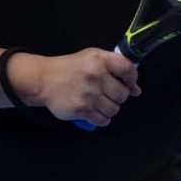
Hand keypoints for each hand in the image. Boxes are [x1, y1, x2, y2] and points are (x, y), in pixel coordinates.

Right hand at [10, 49, 140, 127]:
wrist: (44, 80)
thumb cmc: (71, 69)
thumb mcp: (93, 61)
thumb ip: (116, 71)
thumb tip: (136, 90)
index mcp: (99, 59)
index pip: (128, 69)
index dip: (131, 78)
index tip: (127, 82)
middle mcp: (95, 75)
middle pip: (122, 94)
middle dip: (117, 96)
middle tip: (106, 93)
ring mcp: (88, 94)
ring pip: (114, 109)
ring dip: (108, 108)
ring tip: (97, 102)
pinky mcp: (82, 109)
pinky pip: (103, 120)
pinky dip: (101, 118)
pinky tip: (93, 111)